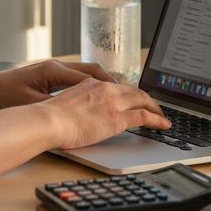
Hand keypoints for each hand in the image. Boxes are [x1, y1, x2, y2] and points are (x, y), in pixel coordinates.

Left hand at [0, 59, 114, 110]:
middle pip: (92, 71)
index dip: (108, 88)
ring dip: (102, 82)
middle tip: (129, 95)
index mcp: (54, 71)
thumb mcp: (31, 104)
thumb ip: (54, 107)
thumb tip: (76, 113)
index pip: (89, 77)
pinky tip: (96, 96)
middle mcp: (57, 66)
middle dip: (111, 82)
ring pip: (86, 73)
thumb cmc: (5, 95)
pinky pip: (77, 77)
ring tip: (117, 95)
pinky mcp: (50, 74)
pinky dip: (90, 85)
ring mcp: (54, 68)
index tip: (124, 97)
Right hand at [39, 78, 170, 149]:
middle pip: (135, 91)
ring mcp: (113, 103)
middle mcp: (105, 89)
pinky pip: (145, 117)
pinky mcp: (117, 119)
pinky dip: (157, 120)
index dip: (131, 94)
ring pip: (144, 101)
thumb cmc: (49, 118)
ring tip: (162, 117)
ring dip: (156, 109)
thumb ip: (79, 105)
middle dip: (148, 99)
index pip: (118, 87)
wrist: (47, 121)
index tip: (136, 100)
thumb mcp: (67, 104)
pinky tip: (163, 125)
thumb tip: (83, 115)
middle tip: (155, 108)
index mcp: (92, 84)